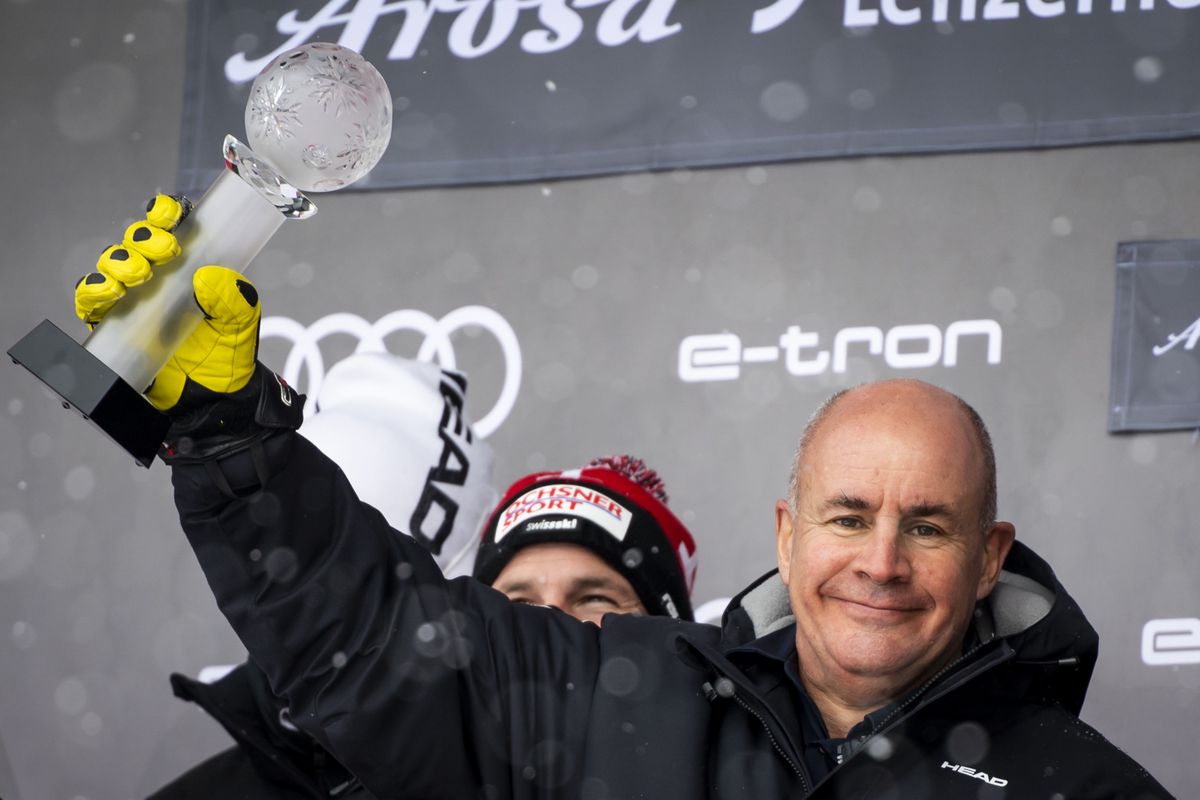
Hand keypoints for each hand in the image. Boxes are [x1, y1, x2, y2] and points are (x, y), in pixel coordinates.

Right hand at [73, 194, 260, 411]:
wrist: (214, 398)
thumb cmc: (228, 353)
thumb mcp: (243, 321)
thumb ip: (235, 297)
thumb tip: (206, 277)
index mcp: (186, 265)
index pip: (168, 227)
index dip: (164, 213)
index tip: (172, 214)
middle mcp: (155, 277)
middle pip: (134, 240)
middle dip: (144, 238)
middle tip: (166, 252)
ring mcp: (132, 300)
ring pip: (110, 265)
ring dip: (118, 262)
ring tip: (138, 275)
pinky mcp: (113, 325)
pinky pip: (90, 301)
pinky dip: (93, 291)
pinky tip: (109, 293)